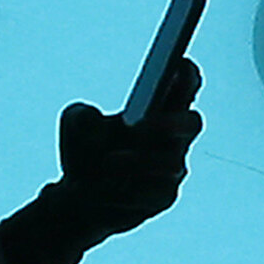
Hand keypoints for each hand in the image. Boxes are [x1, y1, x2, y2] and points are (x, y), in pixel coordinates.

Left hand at [55, 56, 200, 239]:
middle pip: (192, 123)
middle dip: (172, 122)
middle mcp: (173, 137)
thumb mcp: (72, 125)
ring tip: (108, 162)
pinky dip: (125, 191)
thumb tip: (94, 120)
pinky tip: (105, 189)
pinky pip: (154, 193)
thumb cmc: (84, 150)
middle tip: (140, 125)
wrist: (77, 199)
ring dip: (136, 162)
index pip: (186, 83)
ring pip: (169, 163)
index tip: (174, 64)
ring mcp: (172, 169)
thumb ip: (80, 117)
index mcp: (160, 107)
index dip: (186, 72)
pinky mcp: (163, 197)